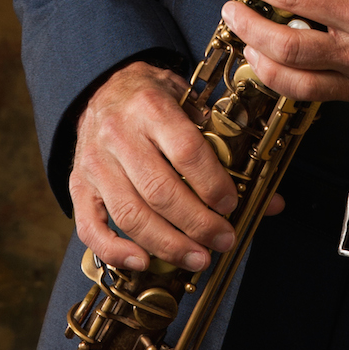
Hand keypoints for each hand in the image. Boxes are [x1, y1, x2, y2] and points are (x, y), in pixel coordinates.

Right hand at [70, 59, 283, 275]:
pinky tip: (142, 262)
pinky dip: (115, 250)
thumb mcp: (193, 107)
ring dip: (168, 244)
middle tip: (223, 240)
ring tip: (197, 257)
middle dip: (198, 224)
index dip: (213, 185)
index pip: (187, 152)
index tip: (232, 206)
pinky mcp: (78, 185)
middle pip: (160, 190)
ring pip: (130, 214)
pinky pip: (90, 227)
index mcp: (151, 107)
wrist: (103, 87)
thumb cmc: (154, 100)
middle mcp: (118, 134)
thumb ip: (227, 150)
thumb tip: (270, 201)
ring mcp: (95, 163)